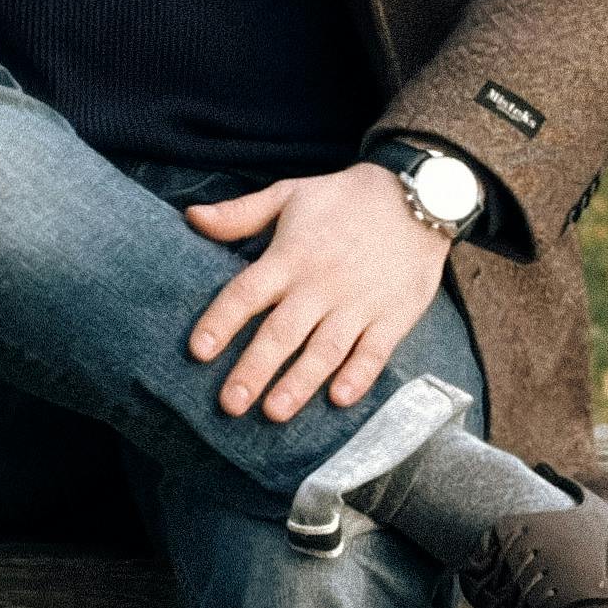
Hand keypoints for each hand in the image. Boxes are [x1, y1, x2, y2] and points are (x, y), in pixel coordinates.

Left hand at [184, 164, 451, 421]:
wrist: (417, 196)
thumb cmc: (344, 199)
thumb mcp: (288, 195)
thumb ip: (240, 214)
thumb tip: (191, 217)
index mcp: (290, 256)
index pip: (246, 293)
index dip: (221, 321)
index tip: (197, 351)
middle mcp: (320, 284)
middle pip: (281, 332)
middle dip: (254, 369)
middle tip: (230, 403)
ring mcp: (358, 303)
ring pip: (324, 349)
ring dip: (299, 382)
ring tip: (274, 412)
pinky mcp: (392, 316)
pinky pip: (374, 351)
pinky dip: (359, 375)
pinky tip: (340, 398)